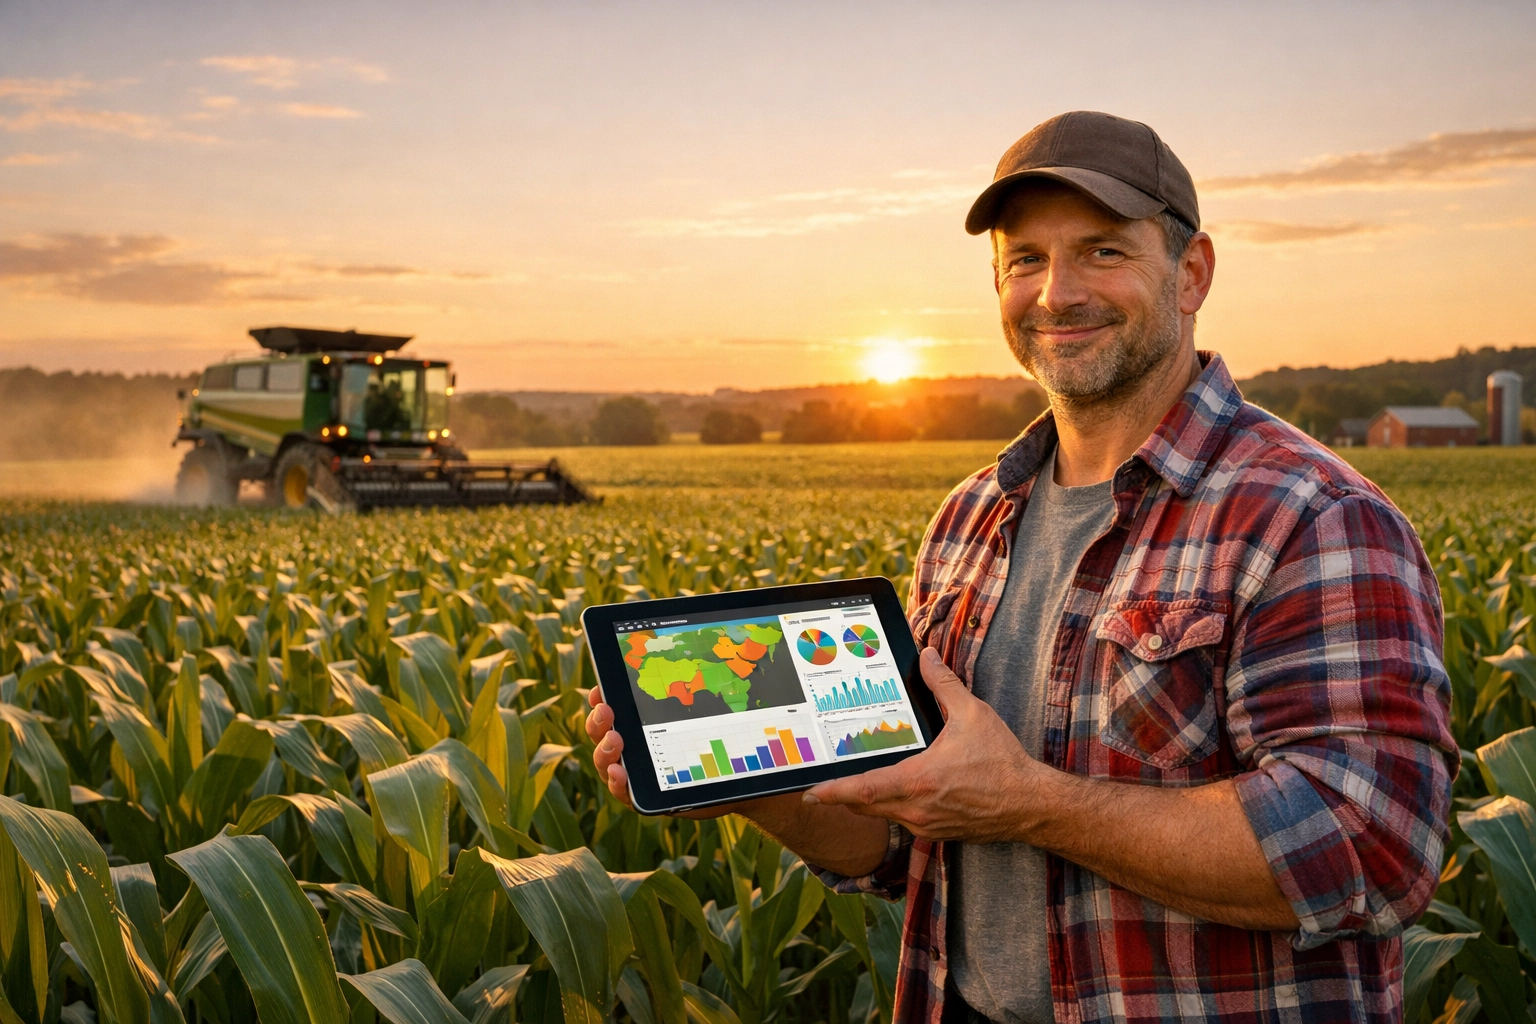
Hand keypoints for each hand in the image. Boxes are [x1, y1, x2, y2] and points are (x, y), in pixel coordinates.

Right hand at [585, 685, 750, 819]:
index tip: (599, 691)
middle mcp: (628, 748)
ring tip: (614, 741)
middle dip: (598, 722)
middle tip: (606, 712)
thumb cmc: (710, 737)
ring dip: (604, 751)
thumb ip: (688, 690)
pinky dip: (617, 782)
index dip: (599, 700)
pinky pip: (623, 792)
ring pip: (606, 762)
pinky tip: (619, 772)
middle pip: (600, 734)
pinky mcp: (642, 796)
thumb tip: (693, 659)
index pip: (610, 710)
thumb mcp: (700, 710)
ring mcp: (633, 772)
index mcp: (635, 724)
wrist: (728, 775)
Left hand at [802, 647, 1045, 842]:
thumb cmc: (1002, 762)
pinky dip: (891, 807)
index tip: (809, 792)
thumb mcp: (973, 714)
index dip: (833, 791)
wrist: (1031, 804)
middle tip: (820, 784)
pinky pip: (903, 821)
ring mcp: (927, 826)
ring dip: (867, 801)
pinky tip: (895, 791)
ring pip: (883, 815)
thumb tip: (927, 657)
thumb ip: (943, 684)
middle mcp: (916, 810)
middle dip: (842, 795)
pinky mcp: (938, 832)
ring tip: (853, 782)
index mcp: (917, 782)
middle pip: (864, 806)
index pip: (862, 790)